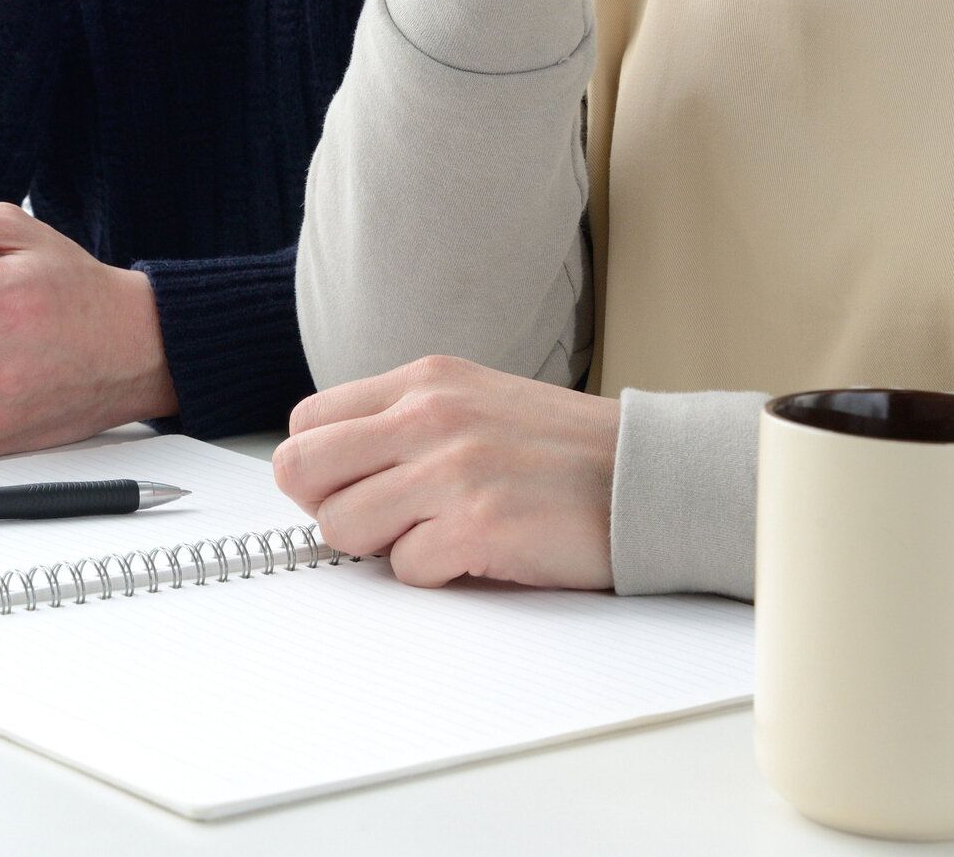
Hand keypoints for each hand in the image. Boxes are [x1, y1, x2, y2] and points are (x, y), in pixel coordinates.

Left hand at [272, 356, 621, 589]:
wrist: (650, 477)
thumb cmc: (561, 452)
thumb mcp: (475, 401)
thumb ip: (402, 421)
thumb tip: (323, 472)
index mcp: (425, 380)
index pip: (309, 422)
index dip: (322, 468)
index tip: (358, 486)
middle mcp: (431, 415)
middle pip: (303, 471)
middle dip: (331, 506)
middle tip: (382, 521)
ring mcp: (453, 469)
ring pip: (343, 525)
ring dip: (384, 546)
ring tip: (440, 533)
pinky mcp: (479, 525)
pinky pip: (405, 568)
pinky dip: (435, 573)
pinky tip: (478, 551)